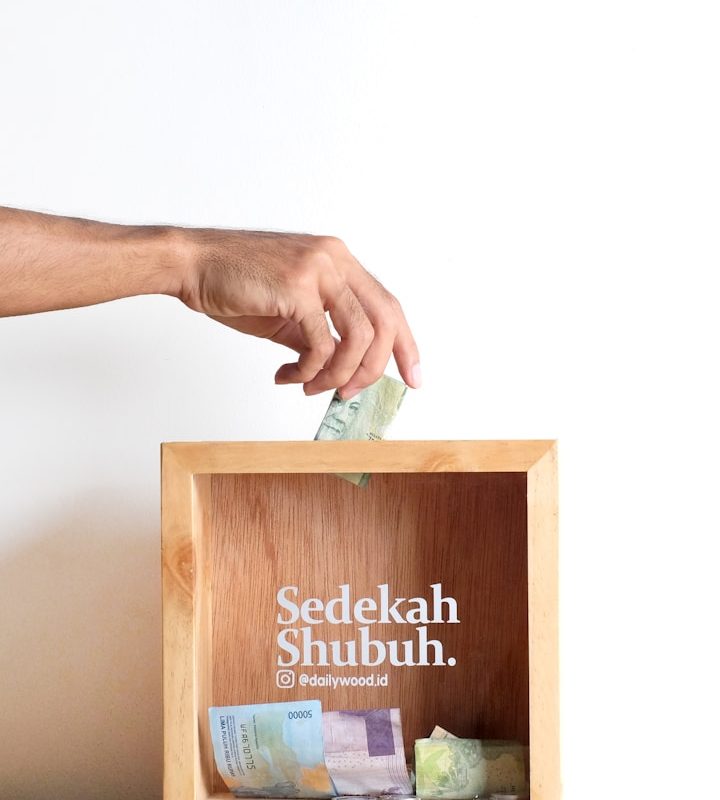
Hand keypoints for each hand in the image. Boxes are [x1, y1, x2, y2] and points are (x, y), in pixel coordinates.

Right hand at [178, 229, 420, 397]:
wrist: (192, 264)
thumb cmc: (237, 285)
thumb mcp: (290, 311)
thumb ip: (321, 333)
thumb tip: (342, 369)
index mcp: (339, 260)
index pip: (388, 305)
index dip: (405, 345)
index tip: (413, 377)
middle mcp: (335, 259)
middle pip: (385, 321)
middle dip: (375, 368)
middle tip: (352, 394)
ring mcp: (317, 270)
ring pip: (358, 336)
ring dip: (340, 374)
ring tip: (314, 388)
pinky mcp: (296, 288)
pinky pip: (321, 344)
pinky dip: (309, 371)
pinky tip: (288, 376)